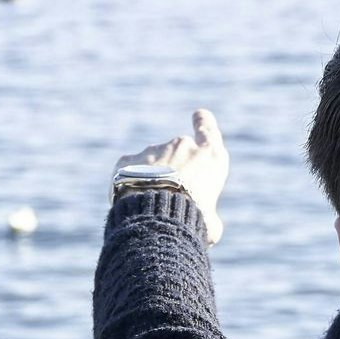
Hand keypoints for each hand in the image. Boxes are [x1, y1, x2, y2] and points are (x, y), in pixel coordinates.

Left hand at [114, 108, 229, 241]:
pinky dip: (129, 182)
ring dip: (152, 178)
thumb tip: (207, 223)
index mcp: (210, 157)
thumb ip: (208, 216)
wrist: (156, 219)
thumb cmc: (192, 221)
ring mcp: (154, 150)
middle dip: (174, 169)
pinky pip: (130, 170)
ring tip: (150, 207)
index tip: (199, 114)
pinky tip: (131, 203)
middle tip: (171, 197)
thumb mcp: (210, 224)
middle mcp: (183, 146)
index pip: (208, 129)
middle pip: (179, 152)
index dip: (203, 122)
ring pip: (152, 163)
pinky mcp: (129, 159)